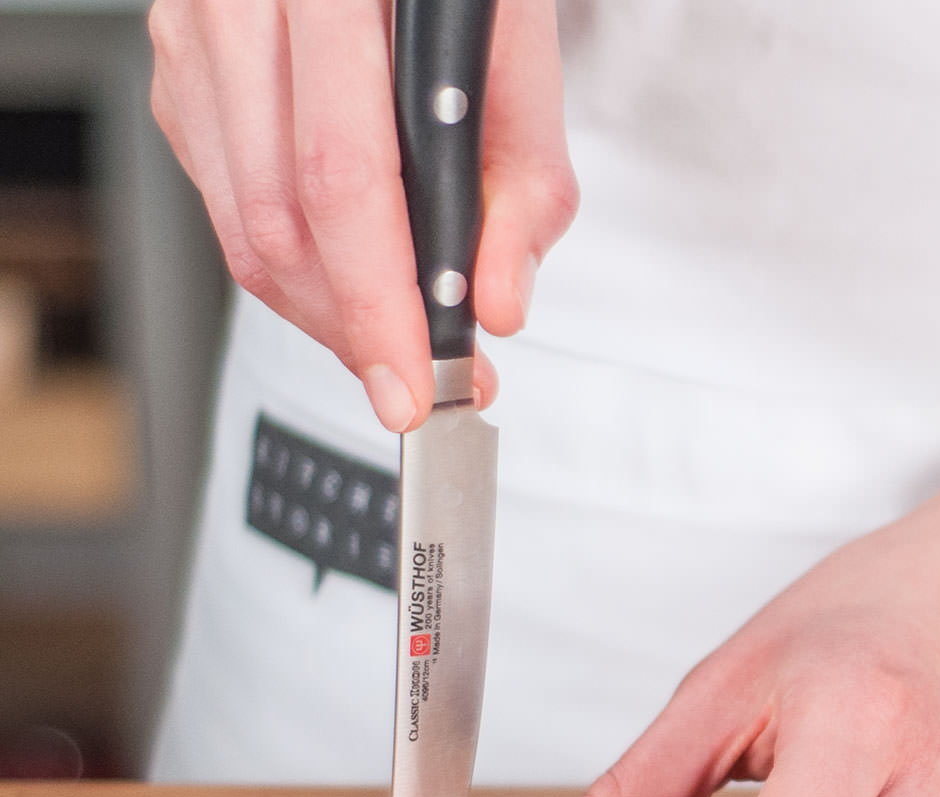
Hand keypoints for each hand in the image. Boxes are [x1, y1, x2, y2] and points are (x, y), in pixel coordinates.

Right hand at [147, 0, 577, 428]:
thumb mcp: (523, 55)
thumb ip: (526, 185)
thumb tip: (499, 305)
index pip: (342, 177)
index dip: (376, 301)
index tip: (414, 383)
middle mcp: (244, 1)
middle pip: (276, 218)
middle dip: (352, 328)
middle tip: (420, 381)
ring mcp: (195, 29)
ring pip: (240, 224)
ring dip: (323, 310)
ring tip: (396, 338)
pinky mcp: (181, 65)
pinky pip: (224, 196)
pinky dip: (293, 259)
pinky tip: (350, 271)